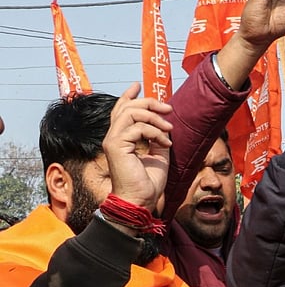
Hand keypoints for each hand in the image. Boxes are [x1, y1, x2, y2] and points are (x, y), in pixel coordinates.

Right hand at [104, 84, 172, 211]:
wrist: (140, 200)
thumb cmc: (148, 182)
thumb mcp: (159, 154)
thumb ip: (158, 138)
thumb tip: (165, 125)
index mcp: (121, 138)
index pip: (121, 110)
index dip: (129, 96)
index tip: (138, 86)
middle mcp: (113, 136)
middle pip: (126, 107)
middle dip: (149, 103)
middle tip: (168, 109)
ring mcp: (112, 141)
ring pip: (130, 113)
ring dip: (154, 118)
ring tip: (168, 129)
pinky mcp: (116, 146)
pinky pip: (136, 128)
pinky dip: (154, 132)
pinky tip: (165, 142)